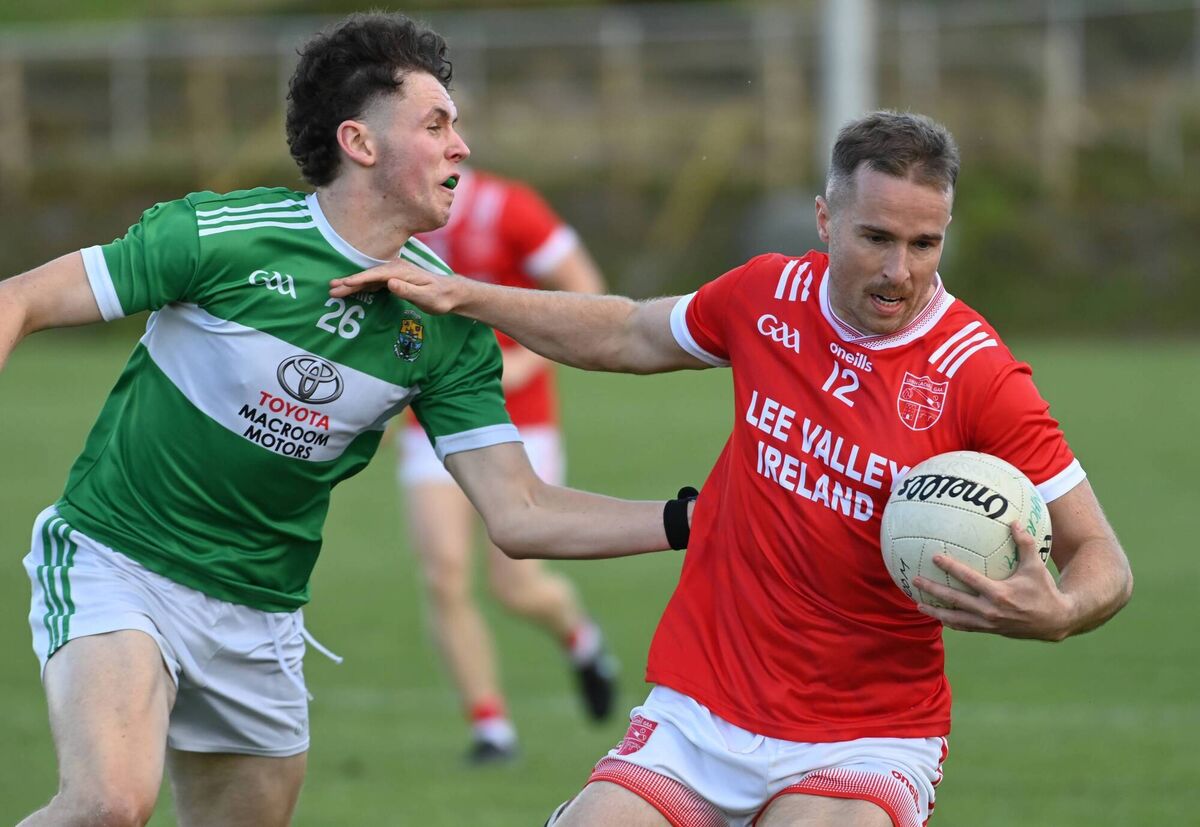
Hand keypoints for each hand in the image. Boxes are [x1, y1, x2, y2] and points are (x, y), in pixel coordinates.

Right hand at [329, 259, 464, 314]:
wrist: (451, 293)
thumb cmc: (440, 297)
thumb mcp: (426, 297)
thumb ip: (407, 290)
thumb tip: (389, 283)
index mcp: (401, 271)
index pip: (375, 276)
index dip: (358, 280)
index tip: (344, 284)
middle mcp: (396, 269)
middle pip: (368, 275)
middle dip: (349, 281)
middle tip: (331, 289)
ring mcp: (395, 273)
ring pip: (369, 279)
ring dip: (353, 284)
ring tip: (335, 290)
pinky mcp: (395, 280)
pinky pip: (375, 282)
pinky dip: (363, 286)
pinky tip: (353, 290)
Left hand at [913, 522, 1073, 640]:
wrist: (1055, 621)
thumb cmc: (1044, 590)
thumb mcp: (1036, 566)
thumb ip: (1024, 544)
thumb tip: (1014, 521)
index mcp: (1000, 594)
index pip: (969, 578)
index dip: (951, 568)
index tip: (934, 557)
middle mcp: (990, 610)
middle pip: (954, 600)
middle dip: (933, 590)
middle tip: (915, 580)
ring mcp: (988, 623)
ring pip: (955, 618)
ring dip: (936, 611)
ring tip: (918, 603)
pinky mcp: (989, 630)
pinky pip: (965, 626)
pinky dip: (950, 621)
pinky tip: (938, 616)